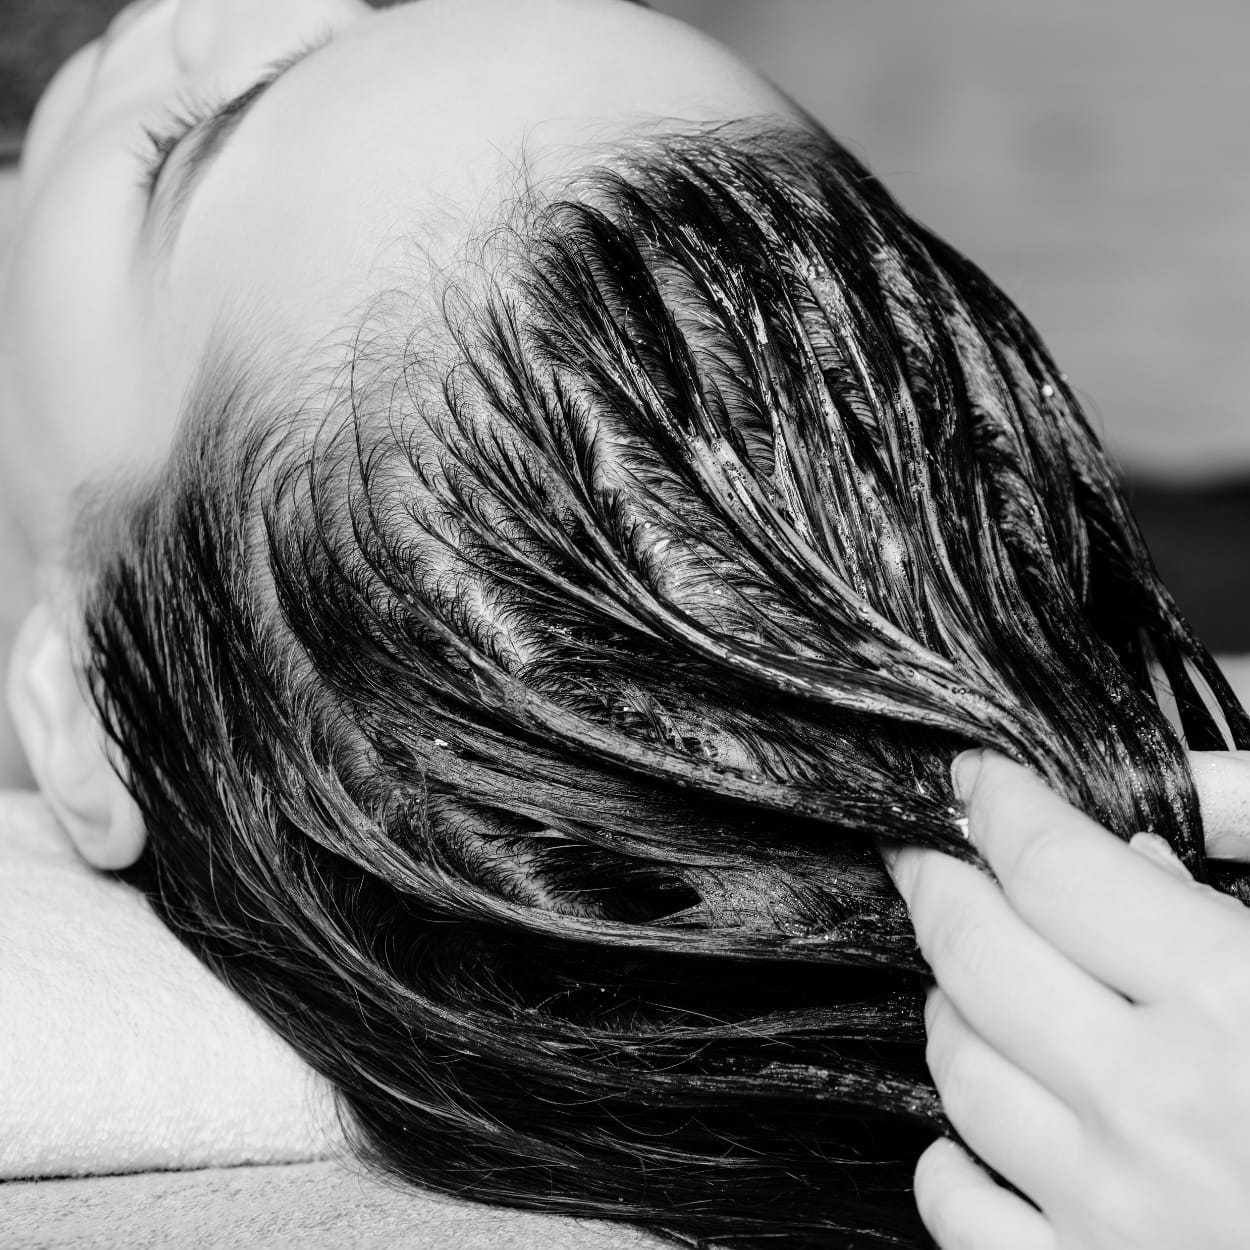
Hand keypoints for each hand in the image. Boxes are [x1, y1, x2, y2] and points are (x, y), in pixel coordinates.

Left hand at [885, 749, 1249, 1249]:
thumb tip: (1137, 851)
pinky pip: (958, 1207)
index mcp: (1235, 1004)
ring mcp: (1114, 1213)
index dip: (998, 803)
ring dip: (950, 1004)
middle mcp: (1156, 1107)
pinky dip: (951, 1154)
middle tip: (923, 848)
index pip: (1053, 867)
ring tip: (971, 976)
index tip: (974, 776)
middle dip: (935, 880)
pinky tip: (978, 1125)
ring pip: (959, 1068)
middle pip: (976, 953)